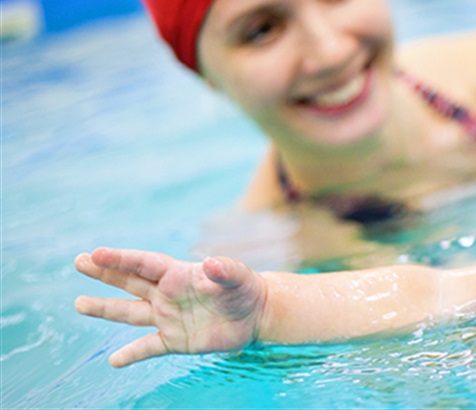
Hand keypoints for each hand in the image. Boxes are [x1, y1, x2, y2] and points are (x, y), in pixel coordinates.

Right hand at [74, 247, 266, 367]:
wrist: (256, 314)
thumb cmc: (246, 288)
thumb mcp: (239, 276)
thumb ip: (225, 270)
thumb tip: (210, 263)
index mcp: (178, 274)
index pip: (144, 264)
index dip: (121, 259)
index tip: (96, 254)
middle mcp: (167, 294)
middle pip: (130, 282)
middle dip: (105, 272)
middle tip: (79, 261)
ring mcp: (168, 317)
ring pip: (130, 313)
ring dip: (105, 308)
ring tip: (79, 304)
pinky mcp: (175, 340)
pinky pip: (148, 348)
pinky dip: (132, 354)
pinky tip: (114, 361)